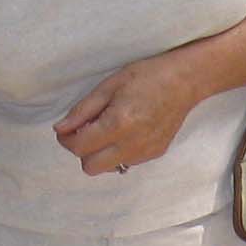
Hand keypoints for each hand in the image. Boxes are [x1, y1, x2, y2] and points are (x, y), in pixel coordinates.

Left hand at [55, 56, 199, 177]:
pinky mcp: (154, 154)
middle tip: (85, 131)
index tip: (65, 130)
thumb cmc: (147, 76)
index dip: (66, 140)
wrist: (184, 81)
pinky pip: (126, 162)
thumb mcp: (109, 86)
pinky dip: (118, 152)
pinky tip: (126, 131)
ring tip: (108, 129)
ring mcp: (145, 152)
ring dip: (100, 153)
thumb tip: (61, 129)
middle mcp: (132, 144)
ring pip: (108, 168)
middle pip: (90, 167)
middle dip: (82, 152)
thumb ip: (82, 110)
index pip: (80, 147)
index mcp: (118, 124)